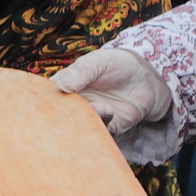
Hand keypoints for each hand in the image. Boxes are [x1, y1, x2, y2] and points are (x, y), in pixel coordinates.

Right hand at [53, 47, 174, 141]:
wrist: (149, 77)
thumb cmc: (119, 64)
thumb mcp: (98, 61)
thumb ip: (80, 73)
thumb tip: (60, 87)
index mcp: (67, 85)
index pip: (49, 96)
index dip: (46, 100)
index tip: (50, 101)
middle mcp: (76, 104)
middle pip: (61, 116)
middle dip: (64, 116)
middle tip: (71, 110)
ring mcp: (91, 117)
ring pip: (79, 126)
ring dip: (86, 120)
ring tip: (100, 106)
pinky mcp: (108, 128)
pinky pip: (99, 134)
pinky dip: (100, 128)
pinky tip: (109, 111)